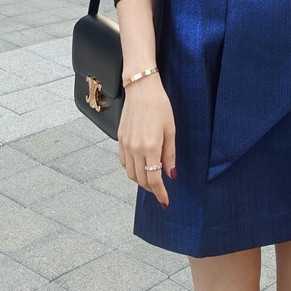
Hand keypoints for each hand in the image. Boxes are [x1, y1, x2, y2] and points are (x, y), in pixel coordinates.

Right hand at [117, 76, 175, 206]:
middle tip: (161, 190)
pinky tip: (140, 166)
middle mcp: (135, 149)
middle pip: (141, 180)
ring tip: (151, 179)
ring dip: (141, 180)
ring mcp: (125, 144)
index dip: (160, 193)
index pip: (153, 180)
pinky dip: (131, 169)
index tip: (165, 201)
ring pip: (130, 173)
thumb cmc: (160, 106)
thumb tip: (171, 175)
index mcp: (150, 147)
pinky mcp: (120, 139)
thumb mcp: (170, 130)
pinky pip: (124, 162)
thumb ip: (170, 155)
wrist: (141, 88)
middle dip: (151, 189)